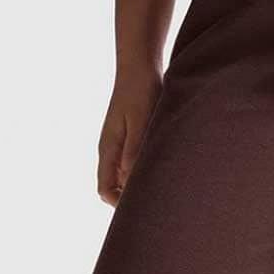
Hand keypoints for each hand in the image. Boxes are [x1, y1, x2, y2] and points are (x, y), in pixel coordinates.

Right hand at [97, 68, 161, 205]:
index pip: (105, 190)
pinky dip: (148, 169)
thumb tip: (132, 179)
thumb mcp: (140, 121)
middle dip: (133, 197)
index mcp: (108, 149)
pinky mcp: (133, 137)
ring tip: (168, 187)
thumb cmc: (140, 92)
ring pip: (127, 176)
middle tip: (161, 203)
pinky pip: (136, 163)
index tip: (143, 207)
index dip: (120, 204)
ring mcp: (122, 144)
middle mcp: (112, 150)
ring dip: (142, 183)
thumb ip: (135, 149)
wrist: (141, 66)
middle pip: (116, 187)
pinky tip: (168, 168)